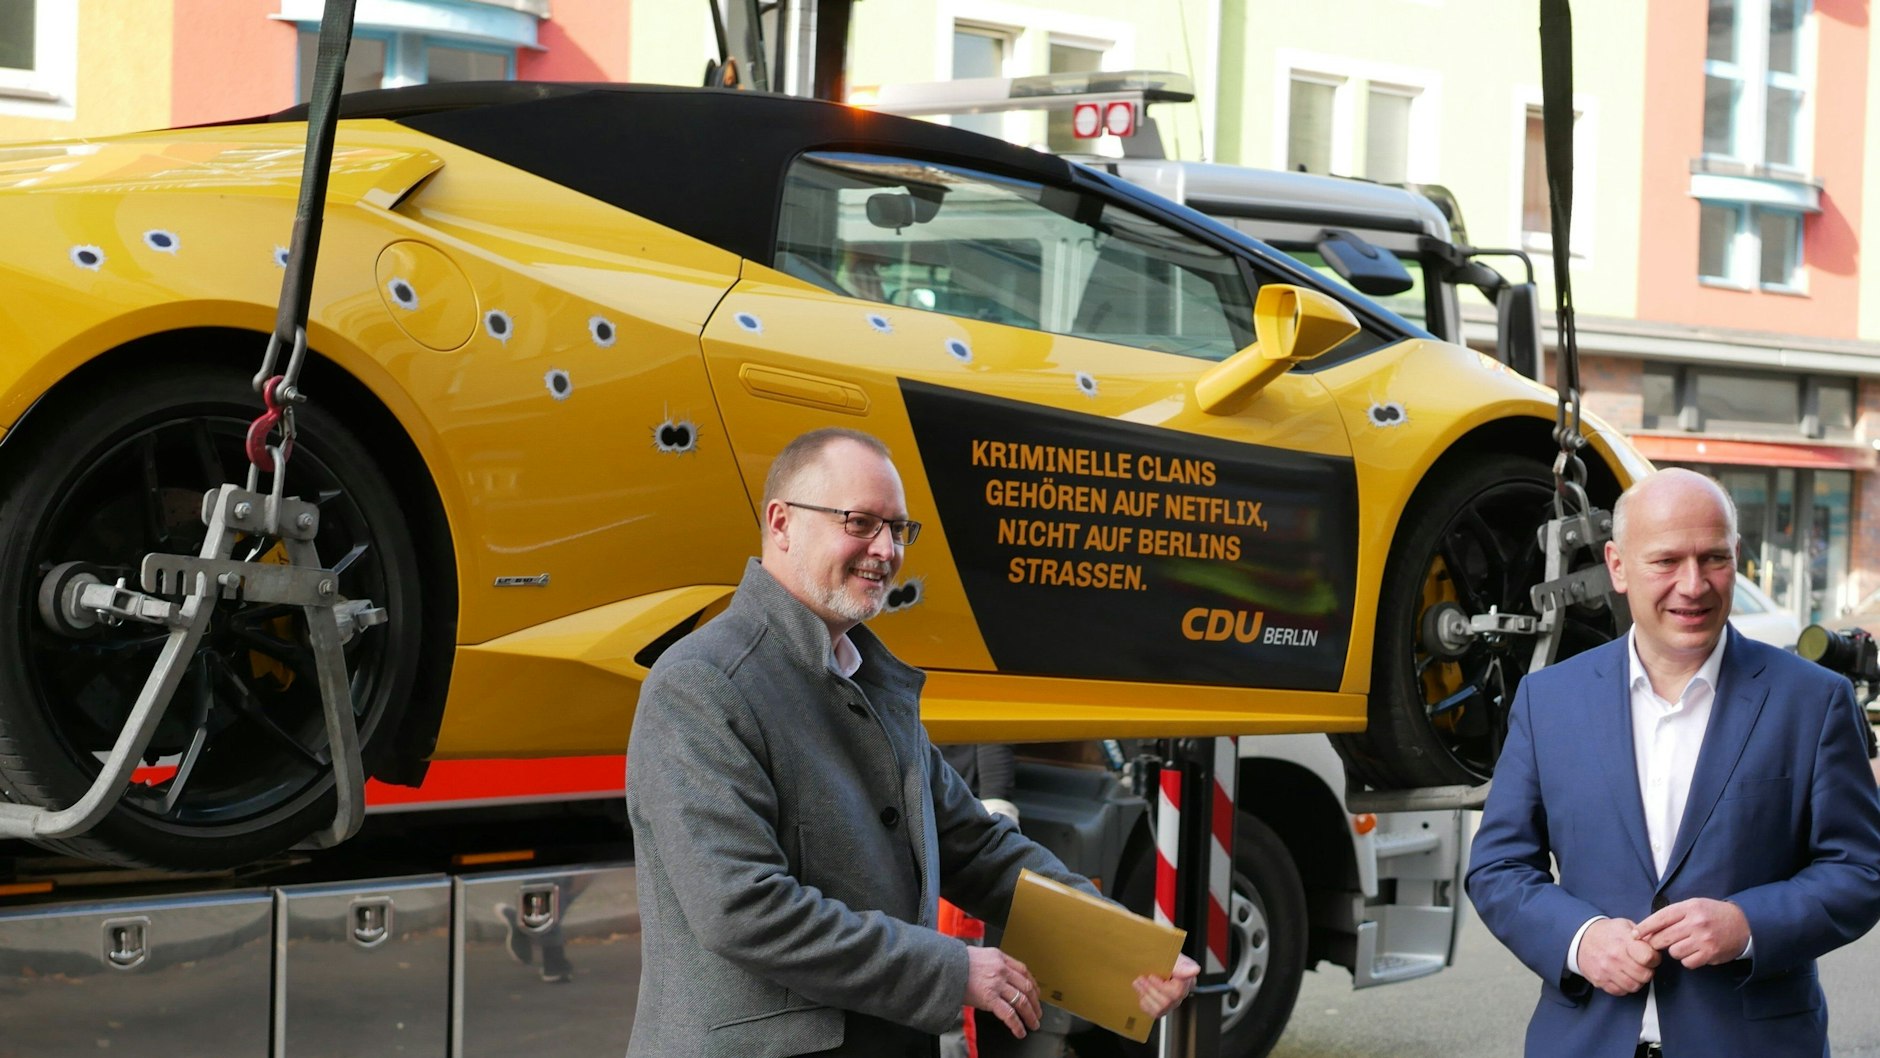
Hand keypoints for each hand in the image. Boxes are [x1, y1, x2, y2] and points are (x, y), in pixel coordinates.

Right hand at [964, 946, 1041, 1037]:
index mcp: (1000, 957)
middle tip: (1038, 1013)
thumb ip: (993, 965)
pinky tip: (1020, 1031)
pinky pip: (1009, 1013)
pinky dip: (1017, 1024)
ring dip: (1030, 1015)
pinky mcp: (990, 997)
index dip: (1033, 984)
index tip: (1036, 993)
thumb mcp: (979, 956)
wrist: (943, 966)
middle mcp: (1001, 969)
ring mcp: (996, 983)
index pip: (1024, 971)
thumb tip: (1001, 978)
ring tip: (1033, 1024)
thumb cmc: (956, 963)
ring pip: (1021, 1001)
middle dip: (1035, 1003)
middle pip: (1027, 987)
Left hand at [1134, 953, 1199, 1017]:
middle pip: (1169, 1000)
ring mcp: (1173, 1002)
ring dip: (1146, 994)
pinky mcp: (1163, 1009)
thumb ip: (1182, 965)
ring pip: (1161, 1008)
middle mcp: (1182, 993)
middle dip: (1151, 988)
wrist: (1154, 961)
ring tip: (1139, 982)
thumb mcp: (1172, 956)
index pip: (1179, 989)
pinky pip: (1155, 1013)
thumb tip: (1194, 970)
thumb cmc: (1164, 957)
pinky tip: (1142, 991)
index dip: (1162, 985)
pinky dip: (1145, 1003)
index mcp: (1187, 979)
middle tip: (1142, 977)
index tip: (1151, 976)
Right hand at [1577, 917, 1659, 995]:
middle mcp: (1614, 958)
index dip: (1654, 958)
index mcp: (1623, 942)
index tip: (1651, 956)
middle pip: (1644, 975)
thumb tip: (1658, 944)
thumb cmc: (1607, 932)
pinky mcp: (1599, 981)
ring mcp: (1606, 971)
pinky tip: (1622, 976)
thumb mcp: (1625, 925)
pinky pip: (1620, 991)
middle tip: (1642, 965)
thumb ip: (1642, 935)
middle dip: (1647, 971)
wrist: (1580, 938)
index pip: (1649, 958)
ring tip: (1632, 971)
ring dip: (1637, 980)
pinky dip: (1624, 986)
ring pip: (1634, 986)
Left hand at [1635, 898, 1749, 969]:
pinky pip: (1687, 962)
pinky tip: (1694, 953)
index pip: (1660, 918)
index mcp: (1689, 907)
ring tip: (1684, 945)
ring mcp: (1703, 939)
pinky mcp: (1710, 954)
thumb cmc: (1712, 914)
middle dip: (1656, 942)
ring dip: (1675, 951)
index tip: (1634, 934)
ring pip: (1674, 952)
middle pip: (1663, 937)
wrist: (1743, 924)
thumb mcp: (1693, 905)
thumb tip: (1648, 928)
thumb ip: (1673, 914)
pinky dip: (1687, 960)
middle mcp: (1695, 923)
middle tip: (1656, 944)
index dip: (1645, 927)